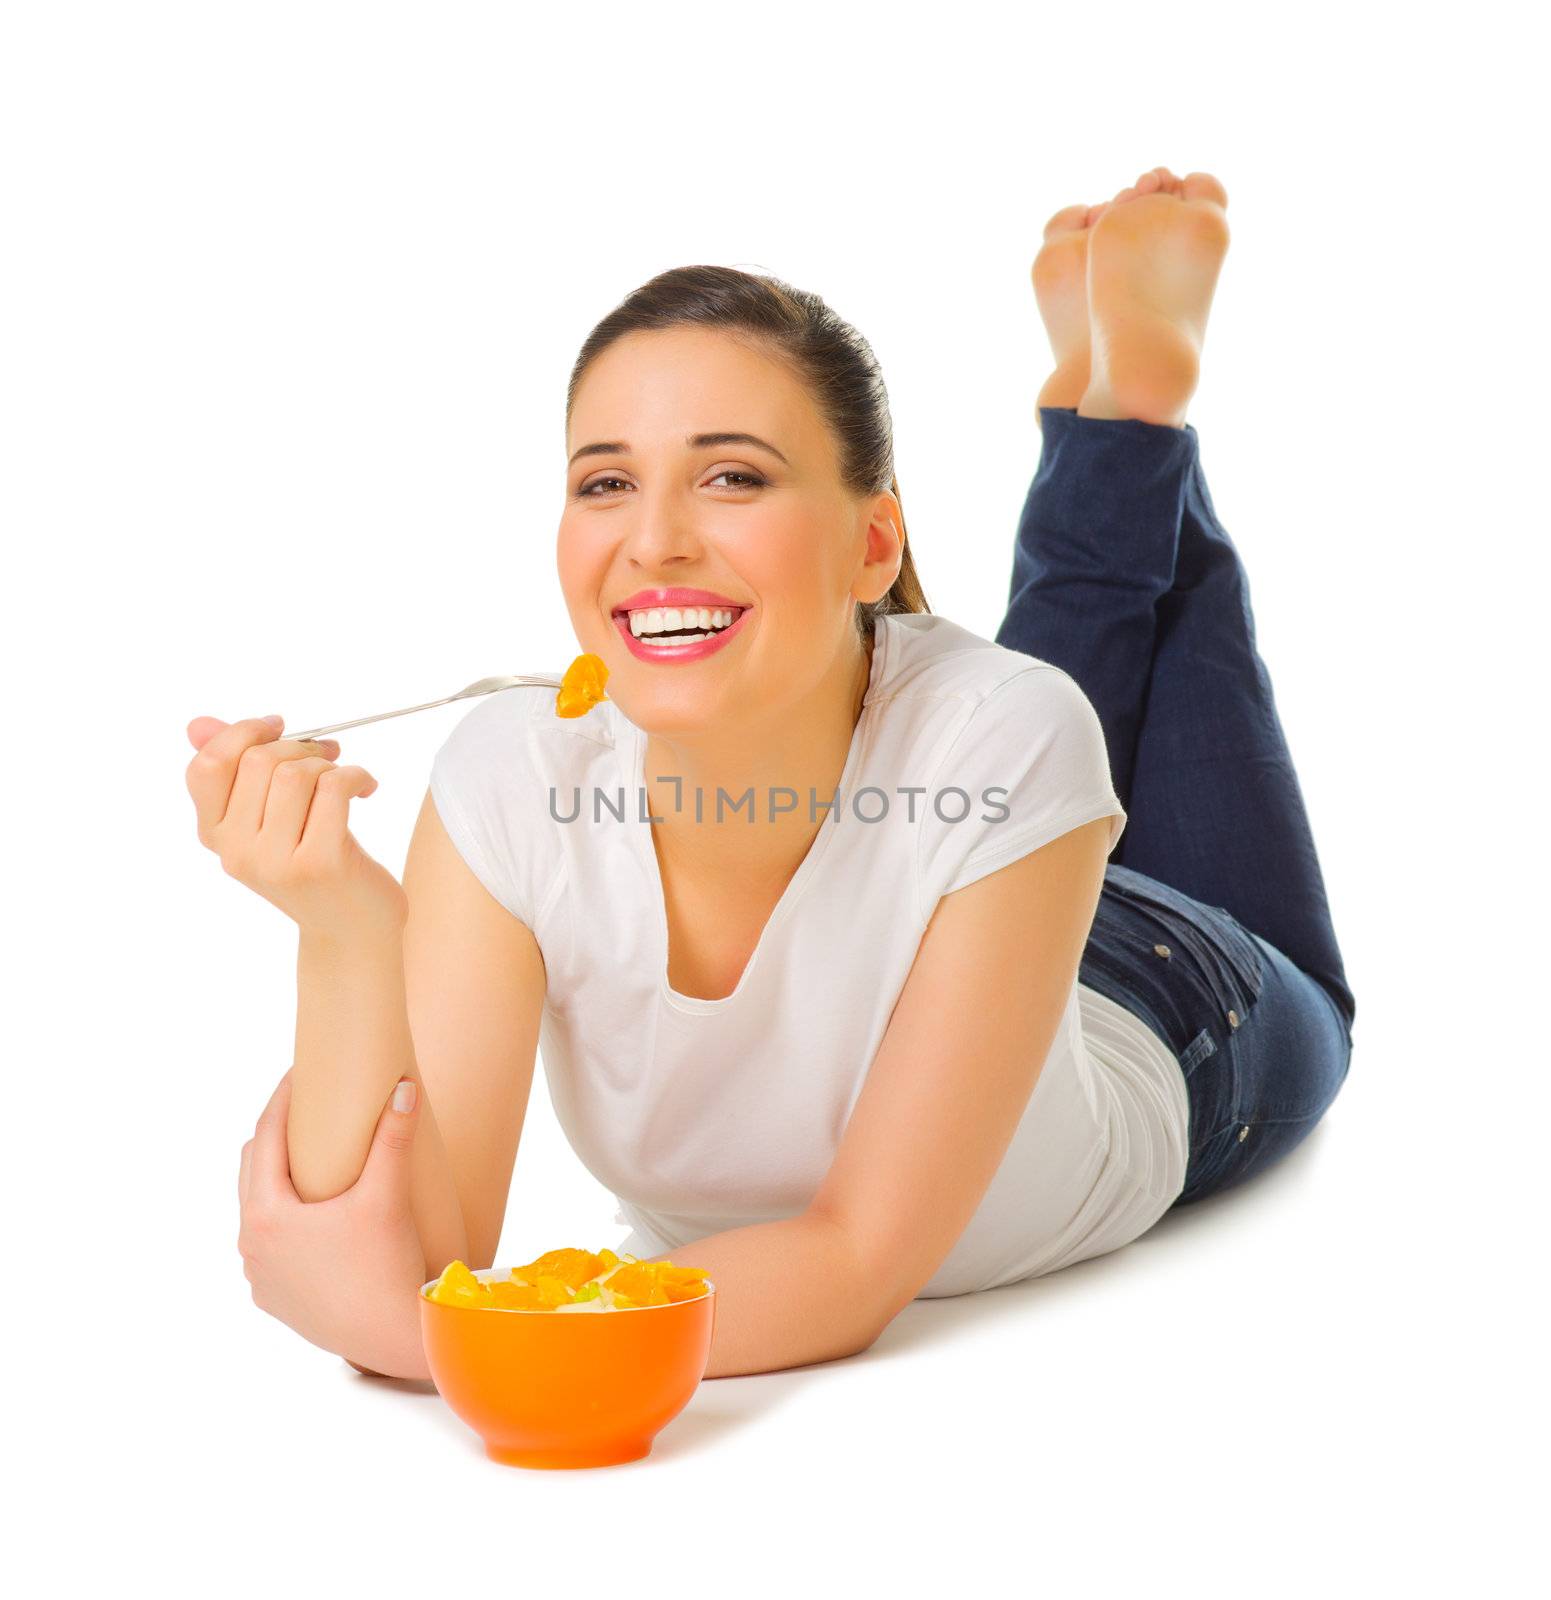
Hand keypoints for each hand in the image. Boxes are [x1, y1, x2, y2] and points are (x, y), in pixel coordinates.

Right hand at [186, 714, 407, 940]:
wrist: (352, 930)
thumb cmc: (313, 863)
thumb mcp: (267, 821)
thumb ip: (235, 772)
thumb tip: (197, 724)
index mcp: (215, 835)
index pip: (206, 766)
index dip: (243, 733)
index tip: (279, 726)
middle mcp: (235, 851)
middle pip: (257, 761)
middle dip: (299, 745)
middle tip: (326, 754)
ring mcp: (274, 861)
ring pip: (294, 774)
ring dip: (327, 764)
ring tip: (343, 780)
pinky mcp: (319, 863)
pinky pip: (333, 788)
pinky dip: (356, 776)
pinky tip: (366, 788)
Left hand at [238, 1068, 430, 1380]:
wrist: (395, 1338)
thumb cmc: (386, 1268)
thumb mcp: (387, 1196)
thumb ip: (392, 1139)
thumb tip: (403, 1087)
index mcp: (266, 1217)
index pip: (264, 1140)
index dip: (281, 1100)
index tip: (299, 1071)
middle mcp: (251, 1247)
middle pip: (253, 1170)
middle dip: (276, 1134)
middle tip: (307, 1105)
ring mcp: (259, 1276)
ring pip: (257, 1209)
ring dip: (276, 1176)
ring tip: (309, 1154)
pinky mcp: (275, 1298)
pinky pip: (268, 1244)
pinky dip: (282, 1216)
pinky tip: (310, 1211)